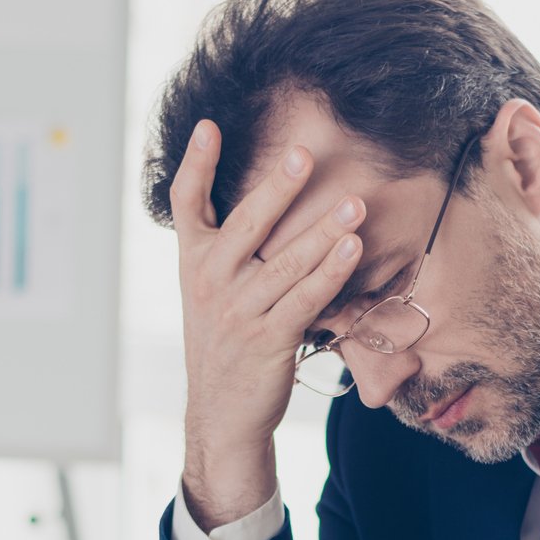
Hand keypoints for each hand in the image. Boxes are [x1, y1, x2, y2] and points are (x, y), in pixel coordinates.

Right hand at [169, 120, 365, 529]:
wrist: (221, 414)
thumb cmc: (227, 342)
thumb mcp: (213, 290)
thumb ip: (227, 247)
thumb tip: (266, 197)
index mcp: (194, 262)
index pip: (186, 204)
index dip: (196, 164)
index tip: (210, 125)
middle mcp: (211, 282)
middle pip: (245, 225)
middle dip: (277, 188)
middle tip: (305, 153)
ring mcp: (238, 312)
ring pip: (283, 263)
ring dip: (321, 232)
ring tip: (353, 204)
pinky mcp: (268, 341)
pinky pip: (304, 300)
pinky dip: (330, 274)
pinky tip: (351, 249)